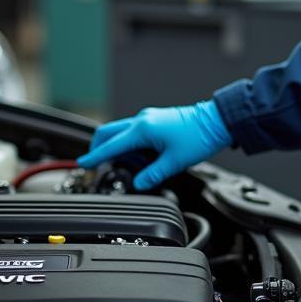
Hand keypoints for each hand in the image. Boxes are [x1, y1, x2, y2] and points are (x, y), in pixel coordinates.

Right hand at [77, 100, 229, 190]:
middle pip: (108, 132)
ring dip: (117, 147)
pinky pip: (133, 131)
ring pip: (120, 131)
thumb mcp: (174, 162)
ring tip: (131, 166)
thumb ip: (152, 175)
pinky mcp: (155, 119)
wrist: (217, 121)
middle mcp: (142, 120)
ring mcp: (148, 117)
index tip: (83, 164)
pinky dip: (129, 143)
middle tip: (97, 164)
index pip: (111, 145)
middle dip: (99, 148)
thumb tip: (139, 183)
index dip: (95, 157)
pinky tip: (141, 157)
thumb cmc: (199, 137)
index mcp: (143, 129)